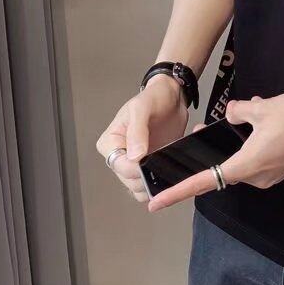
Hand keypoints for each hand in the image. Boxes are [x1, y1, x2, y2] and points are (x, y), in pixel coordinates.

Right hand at [96, 75, 188, 201]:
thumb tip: (134, 156)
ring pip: (140, 188)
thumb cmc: (153, 97)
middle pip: (129, 181)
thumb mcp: (141, 108)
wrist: (172, 97)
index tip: (149, 163)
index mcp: (110, 143)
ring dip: (155, 183)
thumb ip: (137, 131)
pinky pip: (154, 183)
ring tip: (169, 166)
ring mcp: (136, 163)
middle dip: (146, 178)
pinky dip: (164, 182)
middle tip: (164, 165)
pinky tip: (173, 170)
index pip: (118, 165)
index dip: (134, 169)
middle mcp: (120, 156)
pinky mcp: (152, 166)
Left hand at [147, 91, 283, 211]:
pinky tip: (262, 121)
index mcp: (247, 164)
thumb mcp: (263, 107)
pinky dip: (253, 143)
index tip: (155, 204)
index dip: (177, 192)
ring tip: (246, 114)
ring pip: (243, 160)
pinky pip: (259, 158)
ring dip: (237, 142)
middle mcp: (257, 176)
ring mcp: (272, 175)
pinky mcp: (282, 169)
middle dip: (212, 150)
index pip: (205, 181)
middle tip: (202, 130)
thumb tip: (232, 113)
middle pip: (225, 167)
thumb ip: (238, 111)